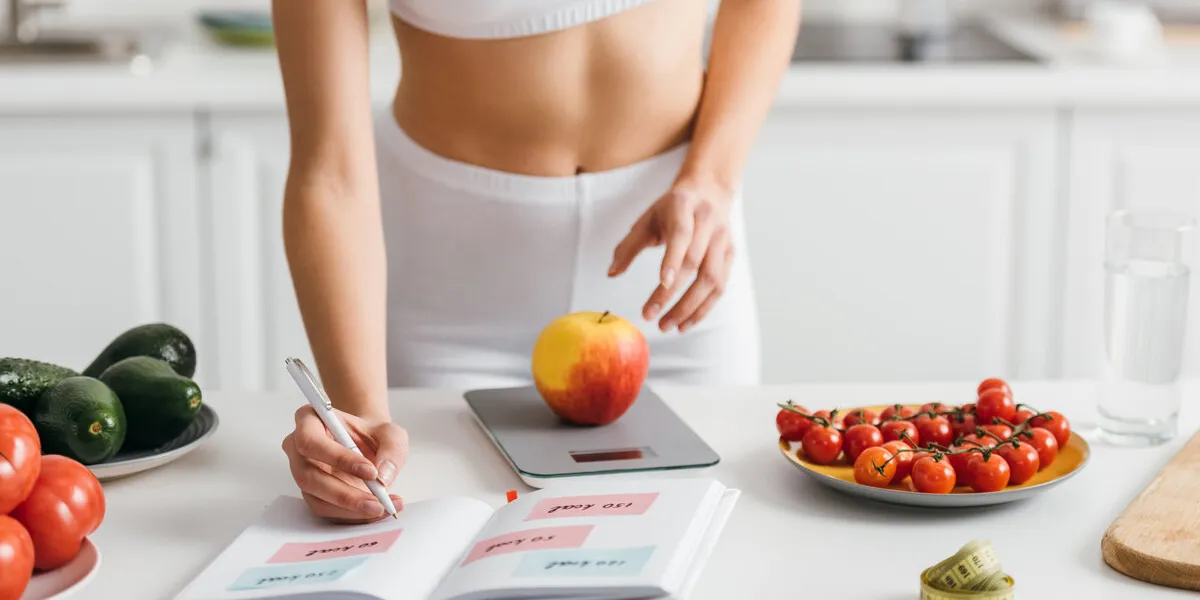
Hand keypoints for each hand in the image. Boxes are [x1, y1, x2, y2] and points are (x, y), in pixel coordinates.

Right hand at [282, 406, 407, 522]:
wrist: (370, 447)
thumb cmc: (373, 435)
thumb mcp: (391, 433)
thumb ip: (391, 449)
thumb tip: (383, 477)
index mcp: (309, 421)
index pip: (311, 441)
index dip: (338, 458)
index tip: (370, 471)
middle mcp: (298, 448)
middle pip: (309, 476)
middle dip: (344, 494)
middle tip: (377, 502)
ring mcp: (302, 473)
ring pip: (317, 499)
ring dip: (351, 509)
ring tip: (383, 508)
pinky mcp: (312, 495)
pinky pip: (327, 510)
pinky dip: (354, 515)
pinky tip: (377, 511)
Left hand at [609, 182, 734, 332]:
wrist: (710, 190)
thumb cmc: (672, 208)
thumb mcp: (646, 219)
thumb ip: (628, 246)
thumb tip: (611, 274)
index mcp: (685, 207)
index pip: (682, 235)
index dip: (673, 260)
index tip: (662, 283)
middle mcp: (709, 223)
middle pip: (695, 263)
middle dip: (672, 294)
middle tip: (651, 316)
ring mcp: (723, 240)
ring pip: (712, 279)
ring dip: (690, 308)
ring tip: (668, 326)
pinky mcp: (730, 255)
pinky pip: (720, 287)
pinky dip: (703, 308)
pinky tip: (685, 323)